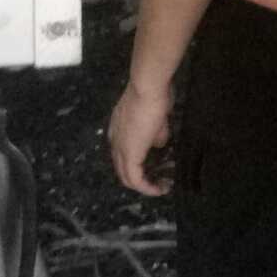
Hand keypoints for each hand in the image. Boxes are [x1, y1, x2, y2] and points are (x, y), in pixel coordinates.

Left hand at [108, 79, 173, 195]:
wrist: (148, 87)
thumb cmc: (153, 95)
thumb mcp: (157, 117)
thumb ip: (156, 133)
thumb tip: (159, 144)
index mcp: (118, 129)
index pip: (123, 153)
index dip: (138, 162)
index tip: (155, 165)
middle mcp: (115, 140)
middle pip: (122, 169)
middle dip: (141, 179)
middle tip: (159, 180)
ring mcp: (120, 148)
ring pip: (127, 176)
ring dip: (145, 185)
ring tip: (161, 186)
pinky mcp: (129, 155)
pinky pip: (136, 179)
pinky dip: (148, 187)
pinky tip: (161, 188)